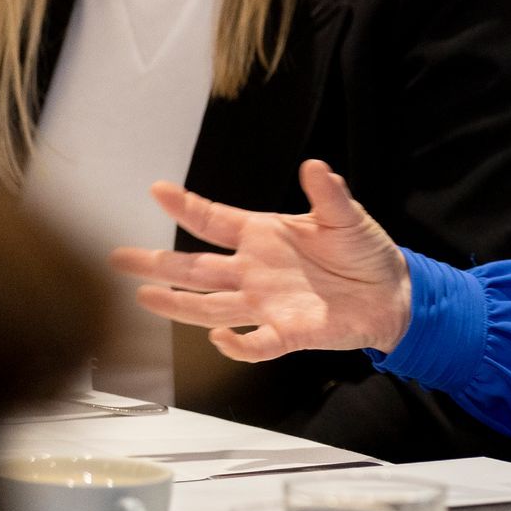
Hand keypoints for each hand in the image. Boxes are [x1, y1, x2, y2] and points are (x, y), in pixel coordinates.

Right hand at [111, 160, 411, 361]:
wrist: (393, 292)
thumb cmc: (365, 251)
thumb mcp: (347, 216)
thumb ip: (328, 193)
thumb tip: (315, 165)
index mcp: (264, 236)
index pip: (214, 220)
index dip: (186, 207)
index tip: (157, 191)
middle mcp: (255, 271)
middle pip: (195, 269)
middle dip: (157, 263)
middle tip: (118, 258)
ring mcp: (267, 304)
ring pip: (210, 306)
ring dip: (178, 304)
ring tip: (143, 297)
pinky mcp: (287, 333)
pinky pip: (255, 344)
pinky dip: (237, 345)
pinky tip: (218, 338)